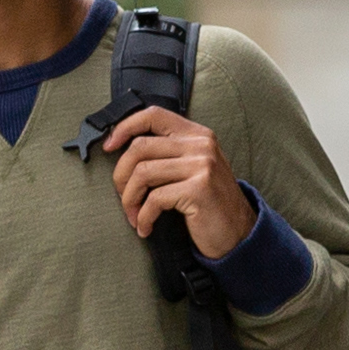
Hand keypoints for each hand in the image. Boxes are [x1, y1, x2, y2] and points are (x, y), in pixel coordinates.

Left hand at [98, 106, 256, 258]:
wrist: (239, 233)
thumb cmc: (209, 204)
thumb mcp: (194, 169)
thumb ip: (169, 153)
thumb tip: (123, 149)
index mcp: (197, 134)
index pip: (153, 115)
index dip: (124, 127)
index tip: (109, 146)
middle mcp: (201, 145)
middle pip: (140, 147)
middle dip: (121, 175)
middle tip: (122, 197)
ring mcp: (201, 165)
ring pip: (142, 173)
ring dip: (129, 200)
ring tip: (133, 216)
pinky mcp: (199, 189)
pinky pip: (154, 199)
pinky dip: (143, 216)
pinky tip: (145, 228)